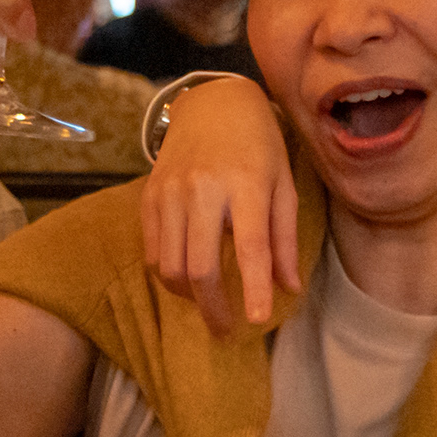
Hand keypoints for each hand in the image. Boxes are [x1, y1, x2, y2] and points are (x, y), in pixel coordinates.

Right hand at [140, 72, 299, 333]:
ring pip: (170, 266)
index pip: (250, 245)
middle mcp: (204, 189)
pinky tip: (187, 280)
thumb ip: (285, 239)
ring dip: (189, 295)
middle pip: (200, 266)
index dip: (253, 287)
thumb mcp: (284, 185)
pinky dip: (168, 275)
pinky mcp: (149, 196)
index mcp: (247, 185)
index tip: (256, 320)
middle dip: (213, 307)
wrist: (212, 105)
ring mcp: (170, 192)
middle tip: (226, 331)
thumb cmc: (259, 147)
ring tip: (209, 302)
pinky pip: (152, 252)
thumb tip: (288, 289)